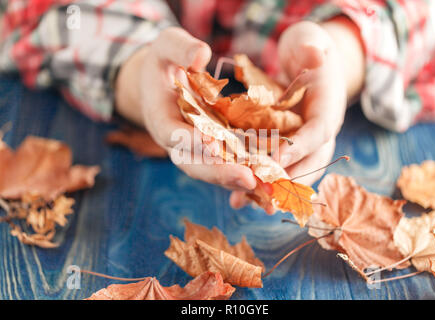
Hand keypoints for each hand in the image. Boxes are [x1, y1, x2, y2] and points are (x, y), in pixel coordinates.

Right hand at [115, 27, 255, 190]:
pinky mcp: (212, 149)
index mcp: (161, 118)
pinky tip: (267, 176)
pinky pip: (226, 164)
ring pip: (211, 170)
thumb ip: (180, 48)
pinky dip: (244, 172)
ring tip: (263, 184)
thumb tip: (202, 55)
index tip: (212, 142)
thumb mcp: (167, 46)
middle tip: (247, 178)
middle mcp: (177, 141)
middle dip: (219, 172)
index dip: (191, 140)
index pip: (173, 134)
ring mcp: (194, 149)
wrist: (164, 82)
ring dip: (236, 179)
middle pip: (193, 163)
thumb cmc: (165, 62)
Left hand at [230, 21, 347, 209]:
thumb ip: (312, 47)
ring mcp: (303, 144)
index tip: (276, 159)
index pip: (318, 132)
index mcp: (328, 110)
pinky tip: (236, 197)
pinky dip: (257, 182)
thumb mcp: (310, 40)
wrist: (309, 61)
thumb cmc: (309, 48)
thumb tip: (315, 54)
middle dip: (284, 181)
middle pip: (307, 163)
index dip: (299, 147)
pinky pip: (274, 170)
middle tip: (262, 197)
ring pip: (290, 173)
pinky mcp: (287, 148)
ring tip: (241, 203)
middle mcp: (319, 133)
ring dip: (267, 190)